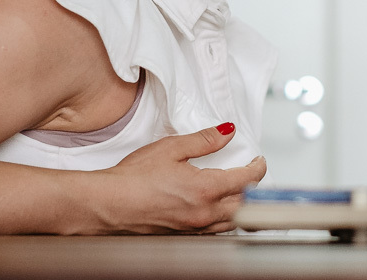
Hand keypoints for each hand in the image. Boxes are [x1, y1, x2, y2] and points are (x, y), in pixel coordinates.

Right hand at [102, 124, 265, 233]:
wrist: (109, 204)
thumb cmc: (133, 178)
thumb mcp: (171, 148)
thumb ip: (204, 140)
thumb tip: (227, 132)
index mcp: (205, 189)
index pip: (246, 179)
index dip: (257, 167)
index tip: (258, 160)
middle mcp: (204, 213)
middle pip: (246, 204)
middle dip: (254, 188)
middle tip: (252, 173)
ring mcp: (195, 227)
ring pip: (232, 221)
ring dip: (242, 206)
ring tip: (240, 191)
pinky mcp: (184, 234)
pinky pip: (215, 230)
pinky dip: (224, 219)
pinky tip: (217, 208)